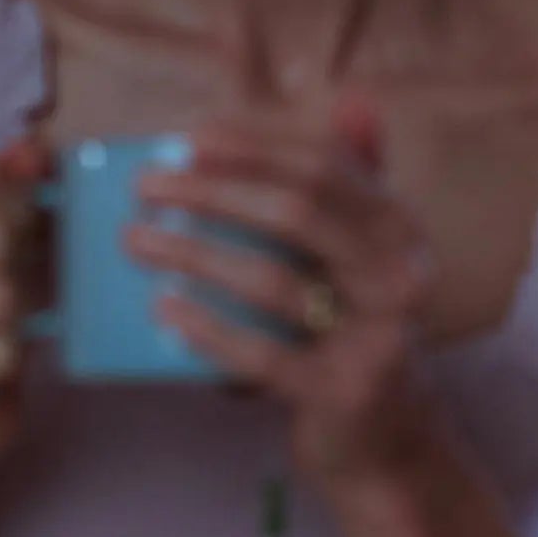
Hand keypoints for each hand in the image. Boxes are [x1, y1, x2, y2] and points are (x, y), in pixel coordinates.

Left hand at [129, 95, 439, 499]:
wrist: (386, 438)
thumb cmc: (354, 327)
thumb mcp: (366, 252)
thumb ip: (356, 181)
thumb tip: (351, 99)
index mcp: (400, 227)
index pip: (323, 167)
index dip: (255, 146)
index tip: (190, 138)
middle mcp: (400, 273)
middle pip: (296, 213)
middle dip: (213, 191)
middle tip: (147, 185)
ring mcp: (378, 335)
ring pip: (273, 280)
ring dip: (194, 253)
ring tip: (137, 240)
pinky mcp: (345, 390)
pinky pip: (265, 355)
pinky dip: (210, 329)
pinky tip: (165, 310)